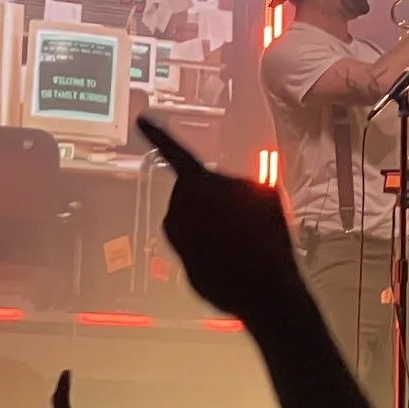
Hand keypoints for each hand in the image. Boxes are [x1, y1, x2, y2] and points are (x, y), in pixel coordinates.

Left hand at [156, 131, 303, 323]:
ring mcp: (177, 235)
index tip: (142, 119)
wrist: (262, 288)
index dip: (159, 135)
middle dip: (212, 196)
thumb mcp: (264, 196)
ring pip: (193, 216)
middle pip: (193, 189)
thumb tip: (230, 192)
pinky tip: (233, 254)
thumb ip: (239, 185)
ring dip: (212, 221)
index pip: (176, 152)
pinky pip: (195, 240)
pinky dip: (210, 243)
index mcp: (199, 183)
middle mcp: (179, 207)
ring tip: (242, 237)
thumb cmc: (266, 238)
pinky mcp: (180, 258)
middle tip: (243, 214)